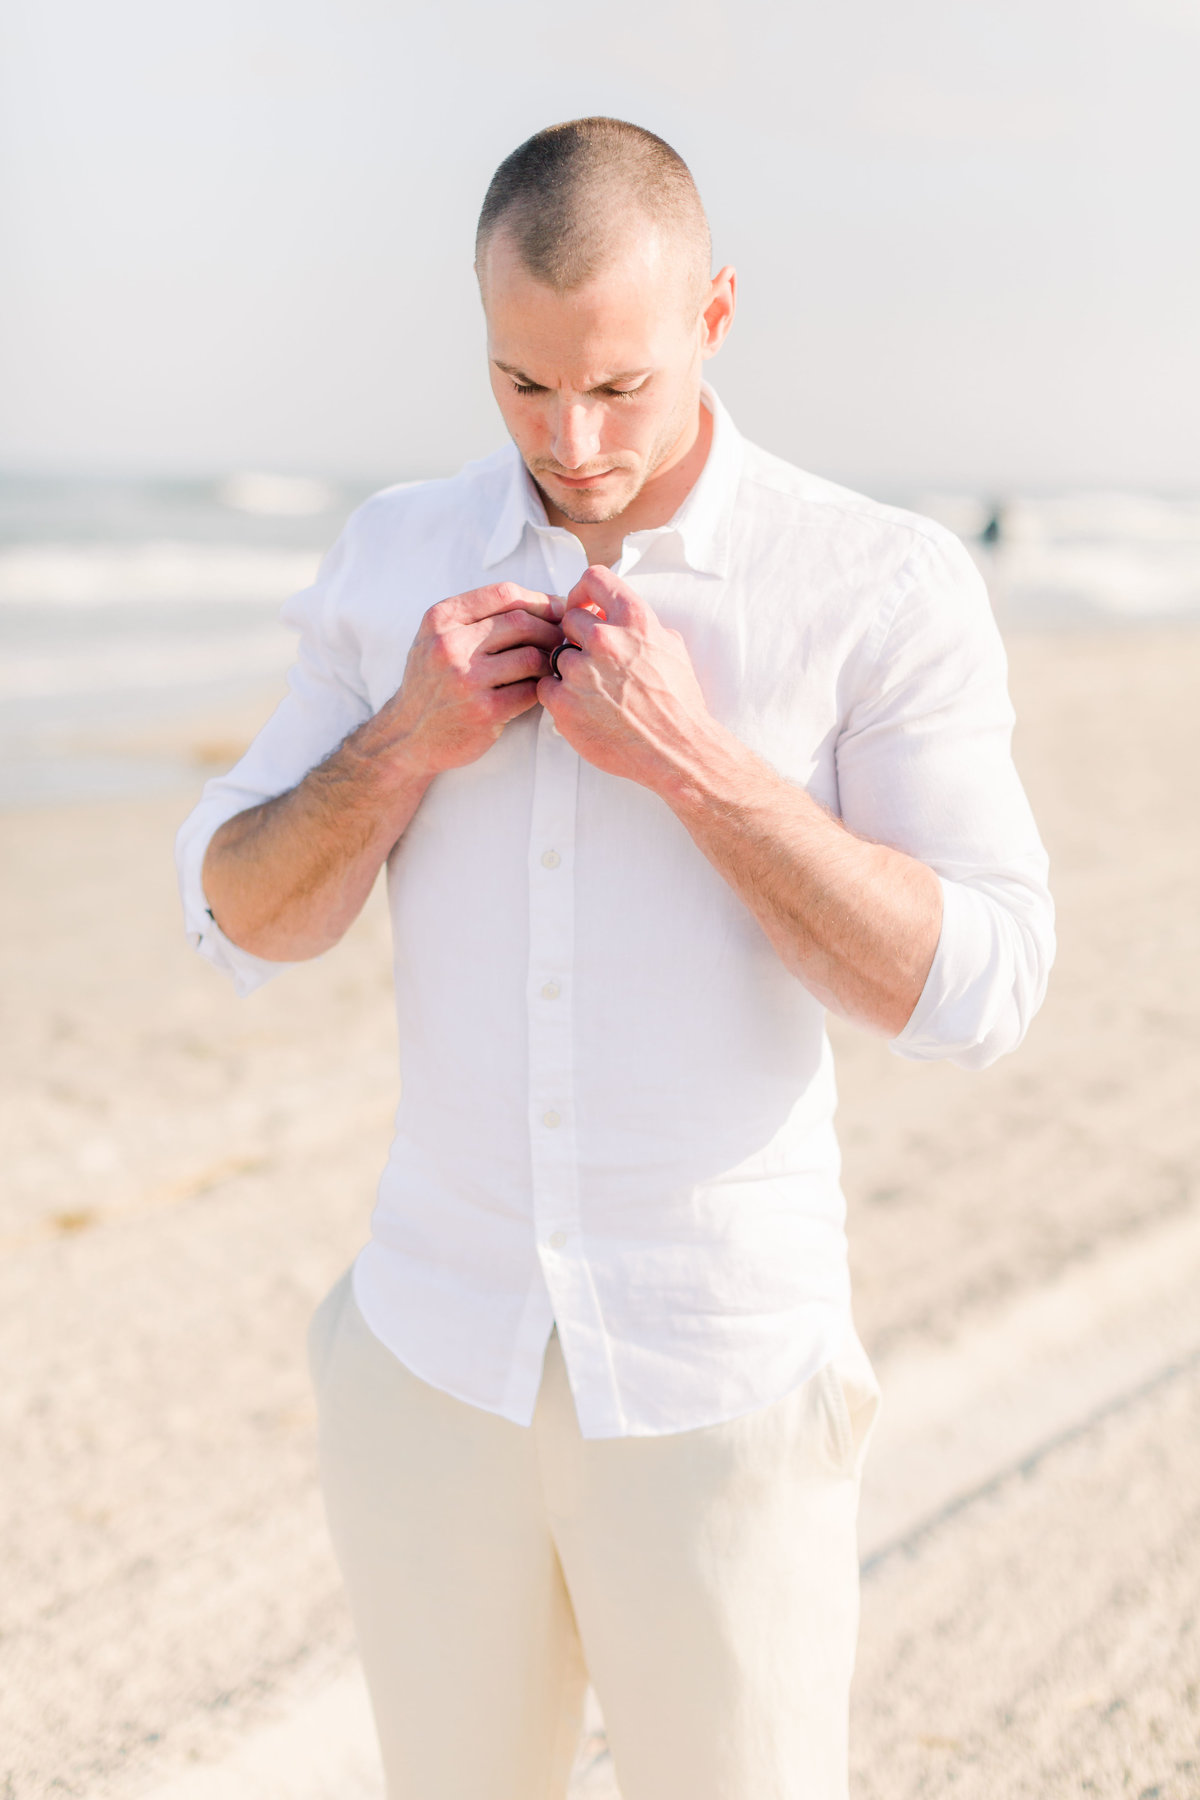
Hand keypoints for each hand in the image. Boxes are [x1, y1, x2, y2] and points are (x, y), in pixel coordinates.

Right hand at [372, 583, 563, 775]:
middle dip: (550, 629)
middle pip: (521, 622)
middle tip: (561, 638)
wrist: (409, 735)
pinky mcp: (485, 711)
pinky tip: (539, 688)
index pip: (503, 594)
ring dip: (549, 660)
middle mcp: (449, 646)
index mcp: (441, 620)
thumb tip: (544, 602)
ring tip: (551, 664)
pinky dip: (542, 687)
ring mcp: (467, 679)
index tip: (555, 609)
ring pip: (531, 656)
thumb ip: (478, 616)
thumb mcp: (438, 638)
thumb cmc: (434, 682)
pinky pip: (531, 690)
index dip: (538, 599)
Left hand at [537, 566, 717, 788]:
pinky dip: (559, 696)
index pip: (594, 578)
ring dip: (569, 669)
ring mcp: (581, 671)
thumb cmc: (679, 703)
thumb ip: (644, 626)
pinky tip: (581, 707)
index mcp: (634, 620)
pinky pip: (546, 687)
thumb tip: (623, 617)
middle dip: (577, 636)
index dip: (584, 591)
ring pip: (557, 655)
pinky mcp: (564, 703)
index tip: (585, 606)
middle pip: (569, 619)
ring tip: (592, 690)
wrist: (676, 749)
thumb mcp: (672, 649)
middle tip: (591, 658)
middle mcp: (605, 640)